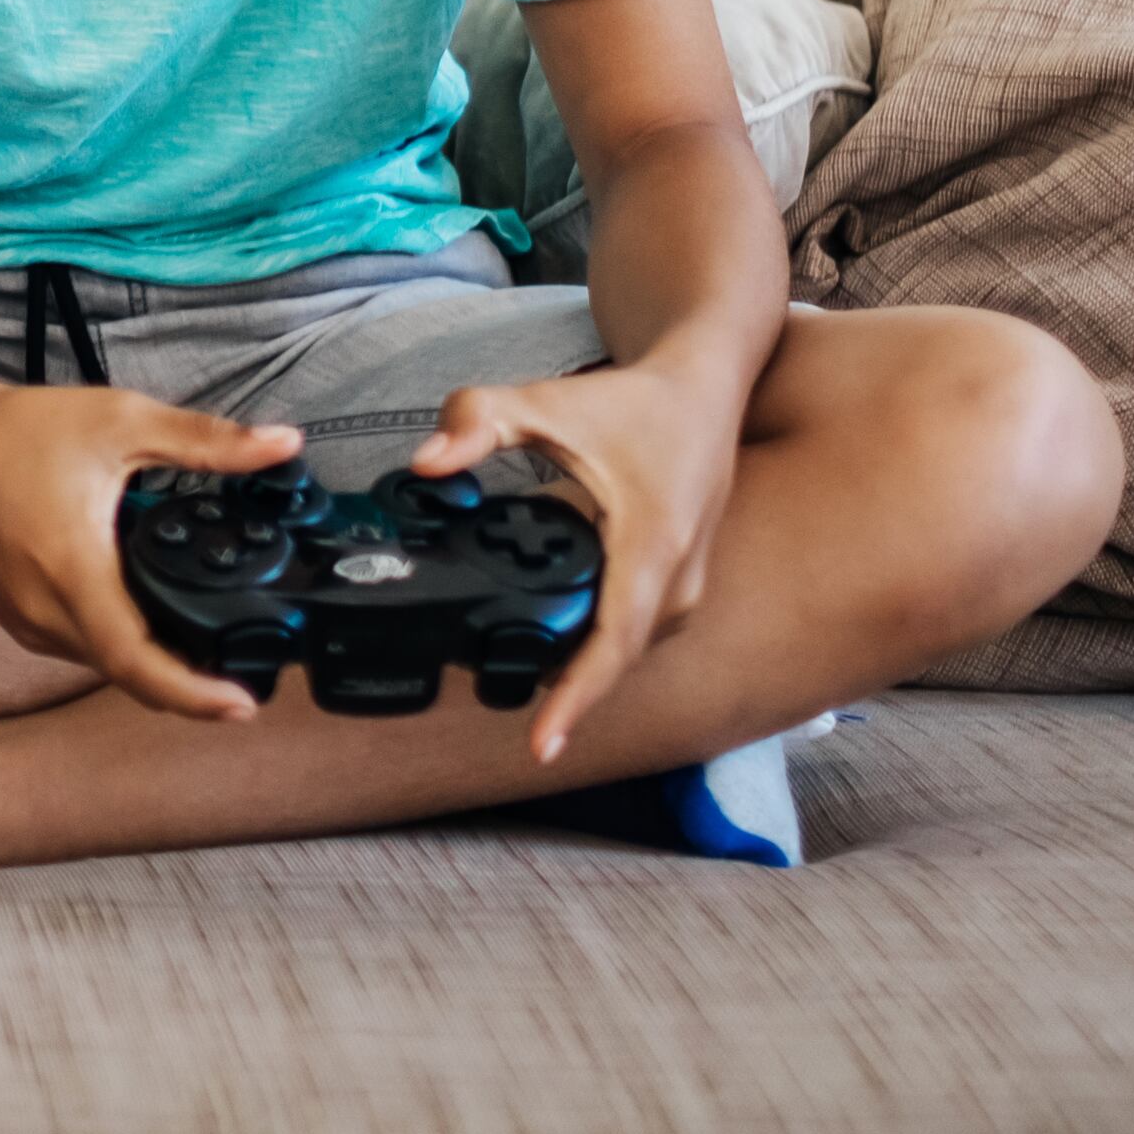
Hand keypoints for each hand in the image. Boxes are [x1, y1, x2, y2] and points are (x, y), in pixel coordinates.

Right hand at [0, 384, 302, 721]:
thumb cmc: (14, 431)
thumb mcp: (120, 422)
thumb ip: (208, 440)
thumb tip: (283, 444)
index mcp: (74, 569)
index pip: (139, 661)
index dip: (194, 694)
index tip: (241, 705)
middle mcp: (44, 609)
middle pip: (129, 674)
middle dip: (187, 684)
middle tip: (242, 676)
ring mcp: (23, 620)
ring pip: (101, 664)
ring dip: (149, 664)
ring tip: (200, 645)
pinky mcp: (11, 617)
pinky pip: (75, 648)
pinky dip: (114, 645)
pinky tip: (140, 618)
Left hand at [416, 353, 748, 762]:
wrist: (706, 389)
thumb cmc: (635, 402)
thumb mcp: (548, 403)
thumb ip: (478, 422)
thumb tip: (426, 463)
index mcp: (651, 548)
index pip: (613, 645)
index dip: (577, 700)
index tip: (543, 745)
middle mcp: (677, 582)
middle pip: (617, 660)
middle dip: (566, 694)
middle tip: (506, 715)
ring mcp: (687, 589)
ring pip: (628, 650)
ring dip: (583, 673)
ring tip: (521, 682)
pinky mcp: (683, 585)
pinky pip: (638, 633)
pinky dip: (600, 647)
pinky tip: (558, 646)